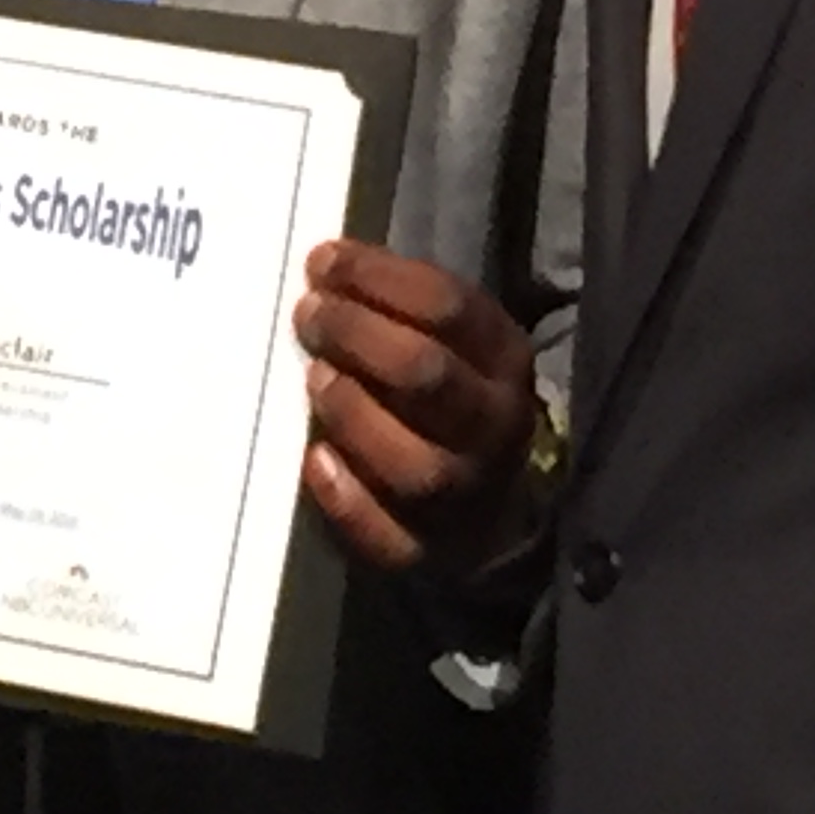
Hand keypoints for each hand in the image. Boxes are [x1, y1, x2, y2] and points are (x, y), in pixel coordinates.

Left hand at [293, 240, 538, 575]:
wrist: (495, 506)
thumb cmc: (453, 394)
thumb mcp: (456, 339)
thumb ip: (404, 305)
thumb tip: (328, 268)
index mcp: (505, 359)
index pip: (449, 307)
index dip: (378, 279)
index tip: (323, 262)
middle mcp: (495, 426)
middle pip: (428, 376)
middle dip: (357, 336)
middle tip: (309, 316)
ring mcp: (465, 493)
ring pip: (414, 462)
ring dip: (354, 414)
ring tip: (315, 379)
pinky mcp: (426, 551)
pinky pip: (387, 536)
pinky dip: (347, 500)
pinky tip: (316, 459)